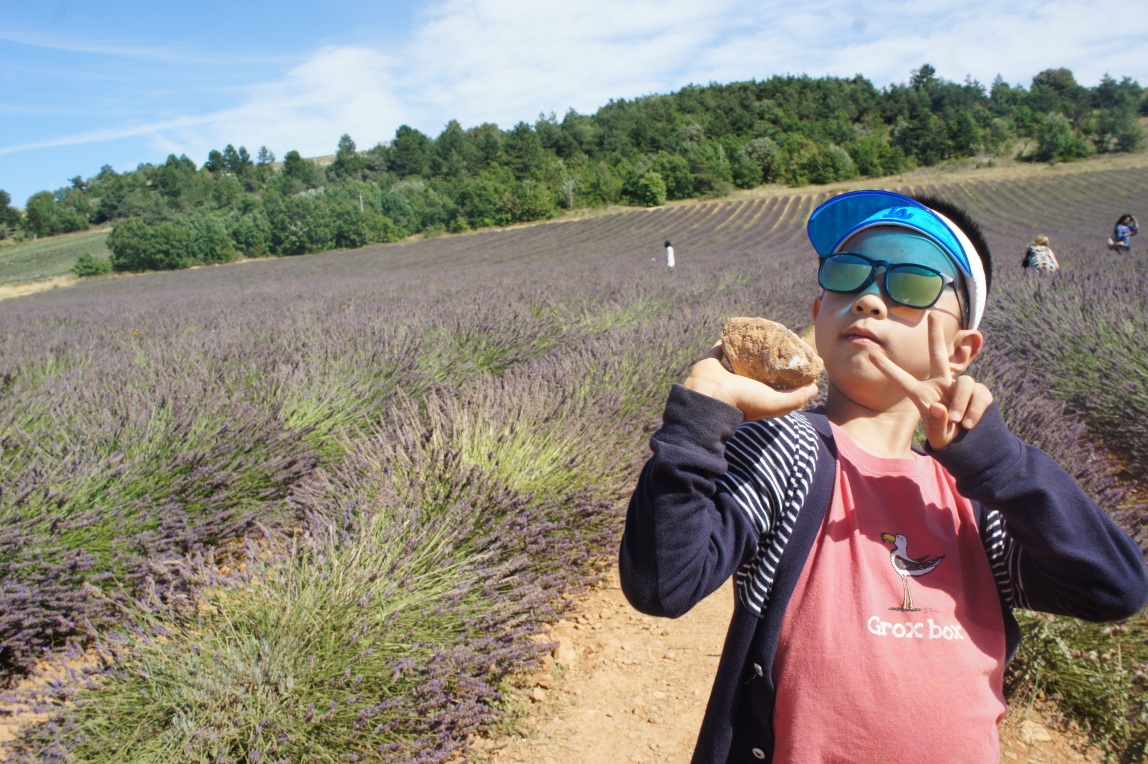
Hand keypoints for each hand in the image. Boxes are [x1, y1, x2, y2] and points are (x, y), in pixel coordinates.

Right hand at [682, 342, 818, 420]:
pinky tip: (738, 329)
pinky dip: (727, 339)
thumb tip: (815, 388)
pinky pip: (721, 347)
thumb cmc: (746, 402)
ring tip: (759, 334)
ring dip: (747, 347)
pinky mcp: (713, 360)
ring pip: (739, 356)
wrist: (711, 397)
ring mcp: (726, 371)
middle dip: (766, 357)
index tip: (794, 359)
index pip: (773, 383)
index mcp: (756, 394)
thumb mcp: (777, 404)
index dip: (784, 373)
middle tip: (778, 341)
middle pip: (756, 368)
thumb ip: (797, 398)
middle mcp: (741, 384)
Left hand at [868, 312, 993, 449]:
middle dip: (936, 334)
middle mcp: (941, 384)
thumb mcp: (938, 435)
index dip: (888, 368)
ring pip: (964, 383)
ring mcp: (960, 386)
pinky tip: (970, 424)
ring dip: (961, 404)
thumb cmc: (946, 436)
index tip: (871, 355)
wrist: (970, 443)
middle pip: (938, 354)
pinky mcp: (980, 392)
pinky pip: (979, 395)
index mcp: (922, 394)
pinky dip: (975, 411)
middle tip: (932, 313)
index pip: (903, 379)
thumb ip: (936, 424)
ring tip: (958, 422)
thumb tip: (938, 407)